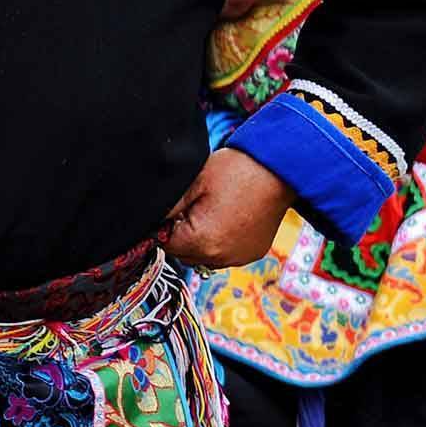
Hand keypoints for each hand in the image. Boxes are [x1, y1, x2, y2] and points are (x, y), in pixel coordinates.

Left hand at [155, 147, 293, 268]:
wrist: (278, 169)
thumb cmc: (235, 171)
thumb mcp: (193, 183)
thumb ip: (167, 207)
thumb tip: (147, 220)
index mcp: (201, 242)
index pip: (165, 244)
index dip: (164, 226)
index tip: (176, 208)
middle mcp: (220, 257)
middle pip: (184, 254)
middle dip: (182, 234)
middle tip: (194, 205)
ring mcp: (238, 258)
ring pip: (204, 256)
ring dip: (201, 240)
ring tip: (212, 210)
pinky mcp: (252, 254)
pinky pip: (225, 253)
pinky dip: (221, 241)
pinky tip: (228, 218)